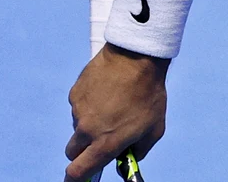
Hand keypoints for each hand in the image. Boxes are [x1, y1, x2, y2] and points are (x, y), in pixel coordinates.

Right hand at [65, 45, 167, 180]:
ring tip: (113, 104)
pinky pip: (79, 106)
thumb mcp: (154, 128)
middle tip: (99, 140)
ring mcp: (78, 111)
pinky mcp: (75, 94)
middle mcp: (87, 129)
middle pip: (73, 151)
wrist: (136, 57)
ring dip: (90, 123)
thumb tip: (128, 160)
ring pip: (78, 126)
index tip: (76, 180)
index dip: (75, 179)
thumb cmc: (149, 94)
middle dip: (83, 151)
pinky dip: (90, 104)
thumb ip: (139, 150)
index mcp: (106, 142)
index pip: (78, 171)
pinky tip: (107, 91)